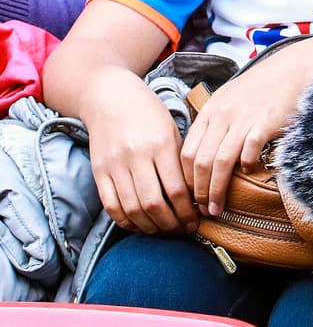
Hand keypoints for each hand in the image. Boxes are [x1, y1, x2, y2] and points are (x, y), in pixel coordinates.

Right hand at [83, 71, 199, 234]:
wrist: (109, 97)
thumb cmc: (148, 112)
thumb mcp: (172, 129)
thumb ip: (180, 160)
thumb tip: (196, 193)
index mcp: (160, 145)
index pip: (177, 189)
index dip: (188, 211)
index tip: (198, 221)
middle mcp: (136, 157)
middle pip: (153, 204)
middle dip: (171, 224)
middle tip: (183, 231)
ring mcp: (114, 166)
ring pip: (132, 209)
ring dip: (150, 227)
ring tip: (165, 231)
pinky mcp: (98, 172)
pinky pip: (111, 205)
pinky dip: (126, 221)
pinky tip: (140, 225)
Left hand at [181, 42, 312, 214]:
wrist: (292, 69)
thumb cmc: (262, 87)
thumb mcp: (229, 99)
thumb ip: (214, 123)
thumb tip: (203, 155)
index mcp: (209, 112)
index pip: (187, 152)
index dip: (186, 180)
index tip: (191, 197)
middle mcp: (222, 116)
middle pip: (200, 161)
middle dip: (198, 191)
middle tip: (202, 210)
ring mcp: (243, 120)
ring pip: (220, 162)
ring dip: (216, 190)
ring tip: (217, 208)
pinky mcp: (264, 123)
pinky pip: (248, 152)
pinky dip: (246, 166)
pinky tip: (249, 173)